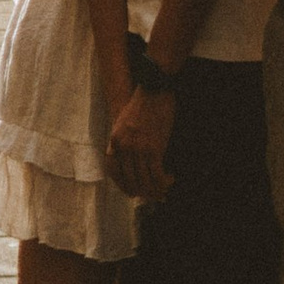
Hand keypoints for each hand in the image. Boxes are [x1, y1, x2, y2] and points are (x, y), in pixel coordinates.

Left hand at [107, 80, 175, 200]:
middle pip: (131, 181)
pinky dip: (164, 182)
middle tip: (153, 194)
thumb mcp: (123, 122)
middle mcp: (124, 148)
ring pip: (145, 182)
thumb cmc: (142, 105)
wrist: (154, 89)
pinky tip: (169, 179)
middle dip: (142, 192)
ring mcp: (138, 150)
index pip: (114, 173)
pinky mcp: (154, 149)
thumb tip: (128, 164)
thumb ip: (122, 142)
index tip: (134, 191)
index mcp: (115, 141)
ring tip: (163, 188)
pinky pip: (157, 176)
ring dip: (155, 190)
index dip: (124, 186)